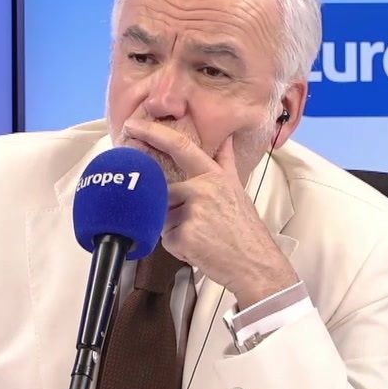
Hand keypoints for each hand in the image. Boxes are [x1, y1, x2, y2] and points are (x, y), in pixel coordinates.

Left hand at [124, 119, 298, 307]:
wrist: (255, 263)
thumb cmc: (244, 229)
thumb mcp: (236, 189)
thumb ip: (225, 162)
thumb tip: (225, 138)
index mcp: (214, 176)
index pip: (180, 147)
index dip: (153, 133)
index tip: (133, 125)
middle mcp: (202, 189)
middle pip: (165, 191)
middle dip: (173, 209)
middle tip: (200, 224)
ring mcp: (193, 213)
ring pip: (163, 216)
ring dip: (176, 228)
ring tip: (201, 236)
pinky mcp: (184, 236)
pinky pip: (165, 238)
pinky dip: (177, 246)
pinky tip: (198, 248)